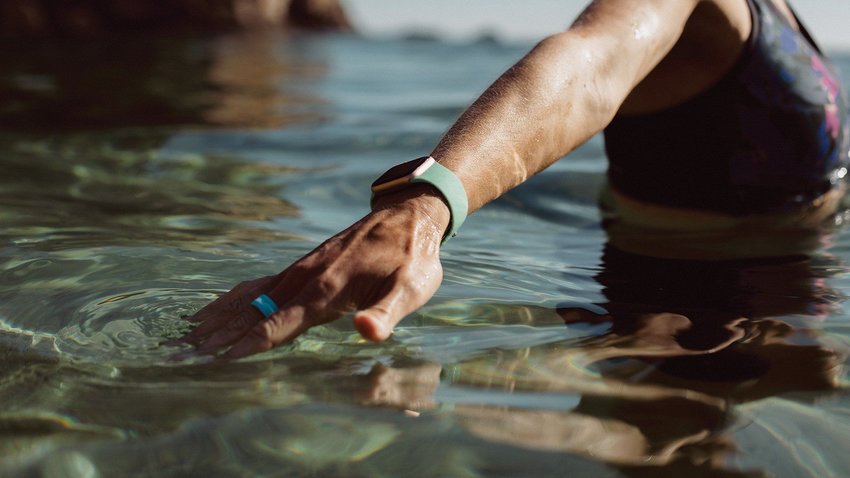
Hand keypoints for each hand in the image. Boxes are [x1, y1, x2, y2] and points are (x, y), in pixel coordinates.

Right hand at [182, 187, 450, 358]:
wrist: (408, 214)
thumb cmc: (413, 257)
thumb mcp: (411, 287)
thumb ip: (388, 312)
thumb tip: (366, 332)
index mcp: (326, 291)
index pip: (278, 326)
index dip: (246, 346)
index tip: (213, 363)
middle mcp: (304, 280)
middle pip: (251, 313)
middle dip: (216, 335)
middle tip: (177, 353)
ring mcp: (300, 270)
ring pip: (249, 297)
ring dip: (217, 317)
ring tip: (184, 335)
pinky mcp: (303, 265)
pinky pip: (259, 284)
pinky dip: (232, 298)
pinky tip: (217, 306)